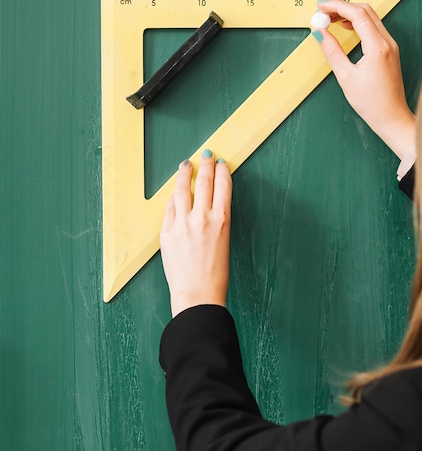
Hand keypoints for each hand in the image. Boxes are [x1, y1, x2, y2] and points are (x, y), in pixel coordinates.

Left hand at [160, 153, 231, 316]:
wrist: (198, 294)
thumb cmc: (216, 273)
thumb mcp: (224, 240)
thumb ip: (216, 219)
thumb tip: (207, 203)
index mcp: (223, 219)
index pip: (223, 185)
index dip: (222, 171)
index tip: (220, 163)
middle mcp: (203, 217)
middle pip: (204, 181)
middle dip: (205, 165)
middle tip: (206, 155)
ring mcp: (183, 223)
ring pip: (183, 189)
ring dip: (185, 174)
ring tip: (186, 165)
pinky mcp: (167, 231)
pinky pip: (170, 207)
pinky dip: (173, 197)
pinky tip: (175, 192)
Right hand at [313, 0, 414, 160]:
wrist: (392, 117)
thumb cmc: (372, 103)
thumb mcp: (346, 77)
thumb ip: (332, 51)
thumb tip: (319, 32)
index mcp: (378, 48)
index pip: (357, 14)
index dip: (337, 6)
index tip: (321, 6)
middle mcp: (388, 43)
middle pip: (365, 11)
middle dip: (343, 6)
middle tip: (323, 11)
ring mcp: (391, 45)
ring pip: (371, 17)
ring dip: (350, 13)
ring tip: (331, 18)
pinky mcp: (390, 50)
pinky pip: (374, 27)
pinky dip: (359, 22)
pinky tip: (346, 27)